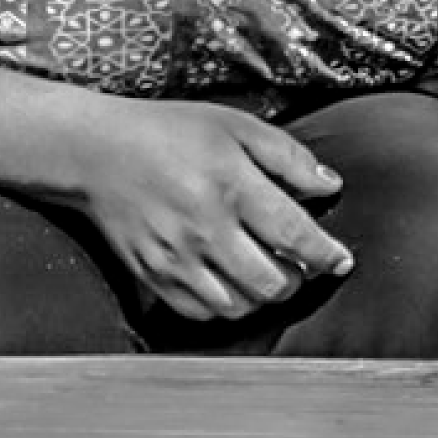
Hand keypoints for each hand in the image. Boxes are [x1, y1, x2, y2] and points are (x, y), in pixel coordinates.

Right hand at [69, 99, 353, 322]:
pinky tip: (232, 284)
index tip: (342, 261)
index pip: (295, 236)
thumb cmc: (170, 132)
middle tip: (301, 266)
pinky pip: (201, 312)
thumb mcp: (235, 126)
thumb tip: (330, 185)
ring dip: (263, 296)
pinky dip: (226, 306)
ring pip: (239, 305)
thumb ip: (288, 156)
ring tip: (268, 274)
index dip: (326, 255)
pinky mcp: (152, 276)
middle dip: (298, 280)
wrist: (95, 152)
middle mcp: (205, 229)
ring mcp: (176, 258)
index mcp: (231, 186)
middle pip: (271, 282)